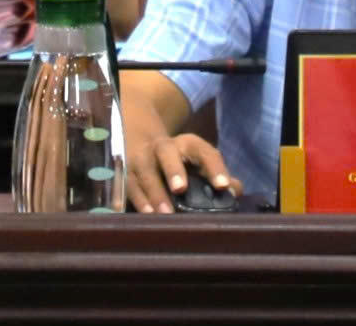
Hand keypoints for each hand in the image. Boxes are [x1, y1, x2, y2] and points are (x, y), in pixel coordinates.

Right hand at [123, 126, 239, 214]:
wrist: (138, 140)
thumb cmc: (177, 159)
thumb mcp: (197, 160)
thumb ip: (217, 175)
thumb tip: (234, 192)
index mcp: (187, 145)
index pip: (204, 151)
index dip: (214, 167)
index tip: (222, 186)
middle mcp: (161, 147)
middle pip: (166, 153)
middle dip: (173, 169)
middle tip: (180, 189)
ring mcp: (139, 159)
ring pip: (143, 172)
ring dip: (151, 193)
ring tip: (160, 213)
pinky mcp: (122, 173)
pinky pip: (123, 185)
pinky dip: (125, 199)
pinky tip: (130, 214)